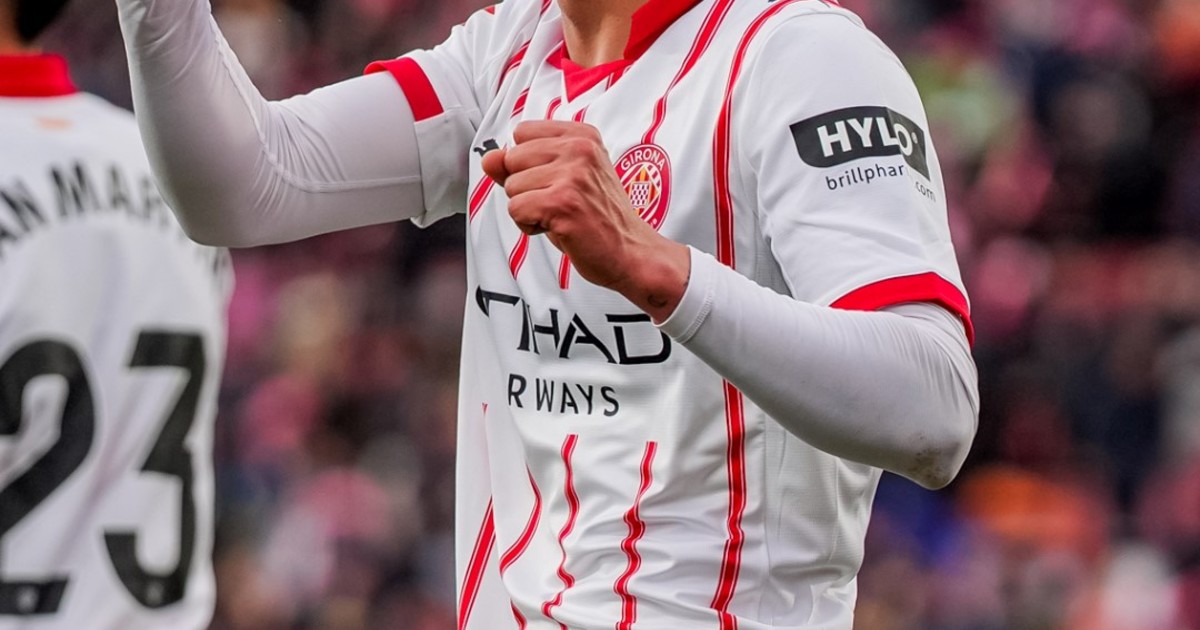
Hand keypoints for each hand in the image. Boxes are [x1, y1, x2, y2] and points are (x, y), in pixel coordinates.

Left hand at [481, 121, 689, 321]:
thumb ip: (521, 165)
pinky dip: (529, 226)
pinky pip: (516, 209)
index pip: (521, 134)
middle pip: (511, 159)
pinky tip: (556, 228)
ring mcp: (573, 174)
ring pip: (512, 187)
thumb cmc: (596, 217)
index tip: (556, 182)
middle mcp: (579, 148)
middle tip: (560, 203)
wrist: (630, 251)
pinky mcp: (564, 202)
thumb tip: (488, 158)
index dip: (528, 164)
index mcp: (582, 136)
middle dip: (526, 188)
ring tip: (560, 216)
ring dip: (529, 209)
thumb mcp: (560, 180)